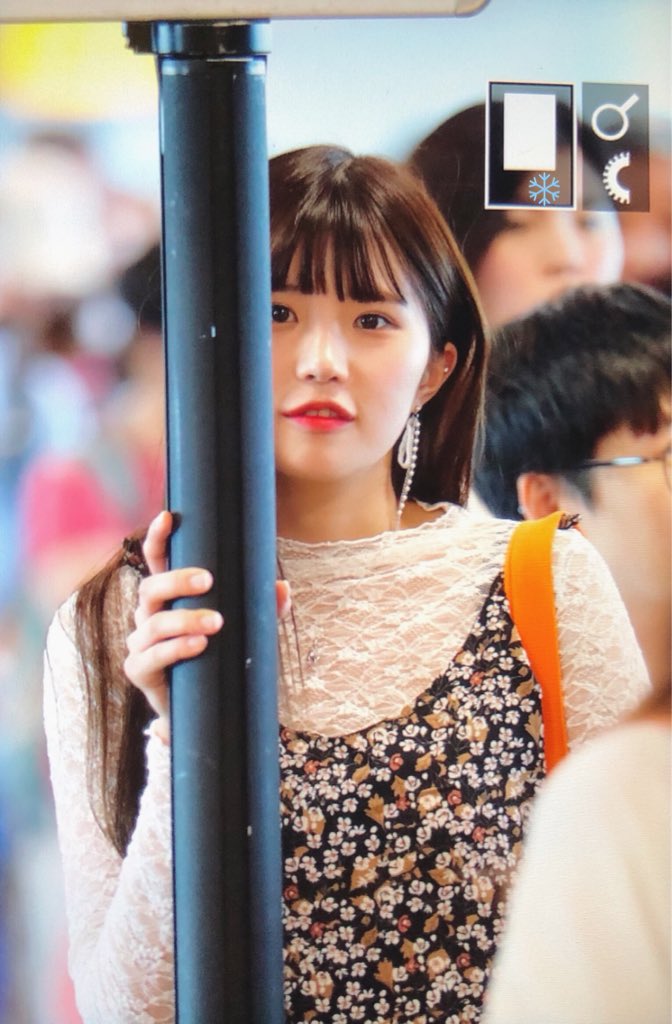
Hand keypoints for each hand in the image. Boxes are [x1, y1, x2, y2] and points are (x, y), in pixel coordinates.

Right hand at [124, 510, 290, 743]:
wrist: (203, 710)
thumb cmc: (219, 658)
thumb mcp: (244, 630)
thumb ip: (261, 609)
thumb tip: (281, 587)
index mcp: (168, 596)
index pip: (156, 560)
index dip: (157, 538)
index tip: (168, 517)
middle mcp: (148, 614)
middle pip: (150, 587)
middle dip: (176, 580)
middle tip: (208, 580)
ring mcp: (140, 643)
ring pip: (152, 623)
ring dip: (184, 619)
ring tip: (215, 623)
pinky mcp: (139, 671)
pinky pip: (151, 656)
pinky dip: (176, 649)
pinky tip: (198, 646)